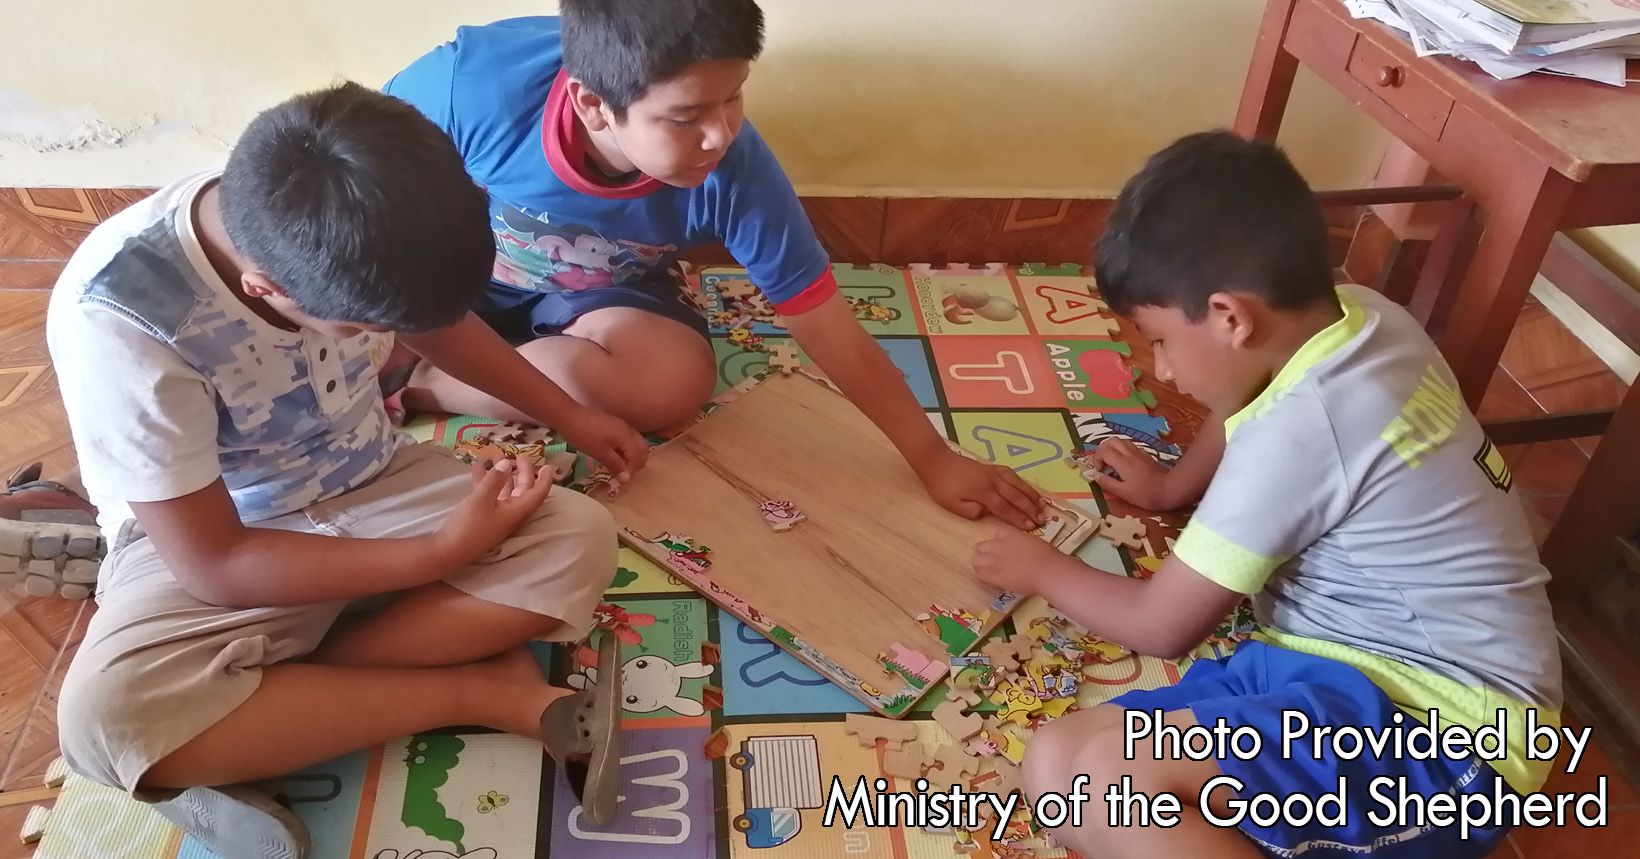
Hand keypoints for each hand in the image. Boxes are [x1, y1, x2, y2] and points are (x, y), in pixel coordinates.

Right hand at [435, 459, 552, 565]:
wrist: (449, 551)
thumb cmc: (469, 525)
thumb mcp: (481, 499)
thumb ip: (495, 479)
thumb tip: (506, 462)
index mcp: (517, 510)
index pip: (538, 493)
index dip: (544, 479)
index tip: (548, 466)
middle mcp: (511, 513)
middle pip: (523, 489)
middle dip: (522, 471)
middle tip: (518, 455)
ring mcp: (498, 515)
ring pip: (506, 491)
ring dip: (502, 474)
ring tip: (495, 456)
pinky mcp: (484, 516)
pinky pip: (490, 495)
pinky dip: (486, 481)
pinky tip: (477, 468)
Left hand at [556, 406, 647, 488]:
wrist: (568, 416)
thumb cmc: (584, 436)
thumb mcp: (600, 453)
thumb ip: (616, 465)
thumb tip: (627, 479)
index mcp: (627, 436)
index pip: (638, 458)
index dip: (631, 471)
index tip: (620, 482)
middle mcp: (628, 430)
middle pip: (642, 450)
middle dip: (636, 463)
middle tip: (622, 474)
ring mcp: (622, 427)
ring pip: (635, 445)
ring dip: (631, 457)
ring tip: (618, 467)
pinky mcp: (614, 426)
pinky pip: (627, 441)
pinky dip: (625, 451)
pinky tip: (613, 457)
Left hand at [920, 449, 1046, 530]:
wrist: (936, 461)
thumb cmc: (942, 486)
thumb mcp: (953, 505)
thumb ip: (973, 512)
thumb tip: (989, 512)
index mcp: (984, 492)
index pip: (1005, 508)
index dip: (1019, 518)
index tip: (1031, 527)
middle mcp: (993, 481)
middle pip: (1016, 496)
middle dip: (1031, 509)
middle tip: (1043, 519)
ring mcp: (994, 472)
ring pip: (1018, 484)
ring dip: (1031, 495)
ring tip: (1042, 505)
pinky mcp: (992, 467)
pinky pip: (1013, 476)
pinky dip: (1023, 483)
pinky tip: (1028, 489)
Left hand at [972, 525, 1060, 595]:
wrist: (1046, 570)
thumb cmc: (1047, 555)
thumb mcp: (1033, 541)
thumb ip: (1022, 543)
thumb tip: (1021, 550)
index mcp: (1008, 533)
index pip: (996, 534)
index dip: (999, 542)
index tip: (1005, 550)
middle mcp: (996, 543)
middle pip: (981, 546)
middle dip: (986, 553)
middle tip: (996, 562)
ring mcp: (992, 559)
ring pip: (976, 560)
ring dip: (982, 565)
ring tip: (992, 573)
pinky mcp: (991, 575)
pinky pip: (980, 575)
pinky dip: (984, 578)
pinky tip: (993, 581)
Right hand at [1082, 438, 1173, 510]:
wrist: (1170, 489)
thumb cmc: (1146, 494)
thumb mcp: (1123, 493)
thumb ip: (1107, 483)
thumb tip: (1094, 475)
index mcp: (1122, 461)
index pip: (1103, 451)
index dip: (1096, 460)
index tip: (1099, 473)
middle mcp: (1129, 452)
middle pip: (1110, 441)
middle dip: (1102, 450)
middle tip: (1102, 464)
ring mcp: (1138, 452)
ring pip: (1120, 441)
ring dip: (1111, 448)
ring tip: (1110, 462)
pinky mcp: (1144, 455)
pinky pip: (1128, 446)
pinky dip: (1121, 450)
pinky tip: (1122, 462)